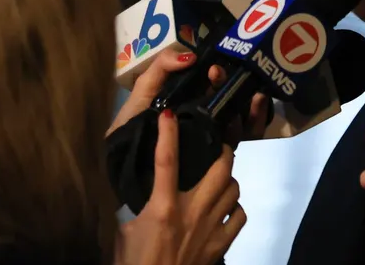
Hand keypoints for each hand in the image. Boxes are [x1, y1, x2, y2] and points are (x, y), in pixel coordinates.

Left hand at [109, 53, 269, 144]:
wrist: (125, 165)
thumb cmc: (131, 129)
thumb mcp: (144, 92)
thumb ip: (161, 68)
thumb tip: (192, 57)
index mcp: (187, 100)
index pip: (212, 85)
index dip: (217, 75)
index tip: (214, 69)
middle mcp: (203, 115)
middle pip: (229, 97)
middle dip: (234, 84)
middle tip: (224, 78)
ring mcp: (213, 135)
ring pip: (240, 115)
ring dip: (252, 103)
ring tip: (254, 93)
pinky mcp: (219, 152)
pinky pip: (242, 136)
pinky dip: (255, 121)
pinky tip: (256, 107)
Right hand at [117, 111, 243, 264]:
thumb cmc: (132, 263)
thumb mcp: (124, 231)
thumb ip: (137, 206)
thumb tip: (142, 188)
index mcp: (162, 207)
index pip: (166, 162)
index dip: (168, 134)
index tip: (169, 113)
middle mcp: (192, 212)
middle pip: (221, 168)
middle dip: (222, 151)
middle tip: (215, 147)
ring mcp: (211, 228)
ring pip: (235, 189)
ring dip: (229, 180)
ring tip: (219, 178)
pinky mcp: (221, 244)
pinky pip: (240, 216)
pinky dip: (235, 209)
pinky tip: (226, 208)